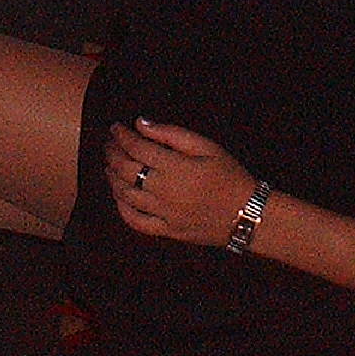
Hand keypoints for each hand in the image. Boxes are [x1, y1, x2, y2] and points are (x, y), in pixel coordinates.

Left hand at [106, 120, 259, 246]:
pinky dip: (122, 208)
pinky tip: (118, 196)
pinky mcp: (166, 231)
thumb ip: (172, 134)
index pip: (138, 148)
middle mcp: (164, 192)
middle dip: (113, 154)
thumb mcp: (207, 146)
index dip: (122, 136)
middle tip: (108, 144)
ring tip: (108, 165)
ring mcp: (163, 214)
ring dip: (112, 178)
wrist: (246, 214)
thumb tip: (141, 124)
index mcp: (175, 168)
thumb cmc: (229, 175)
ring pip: (126, 195)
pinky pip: (136, 222)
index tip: (115, 127)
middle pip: (126, 171)